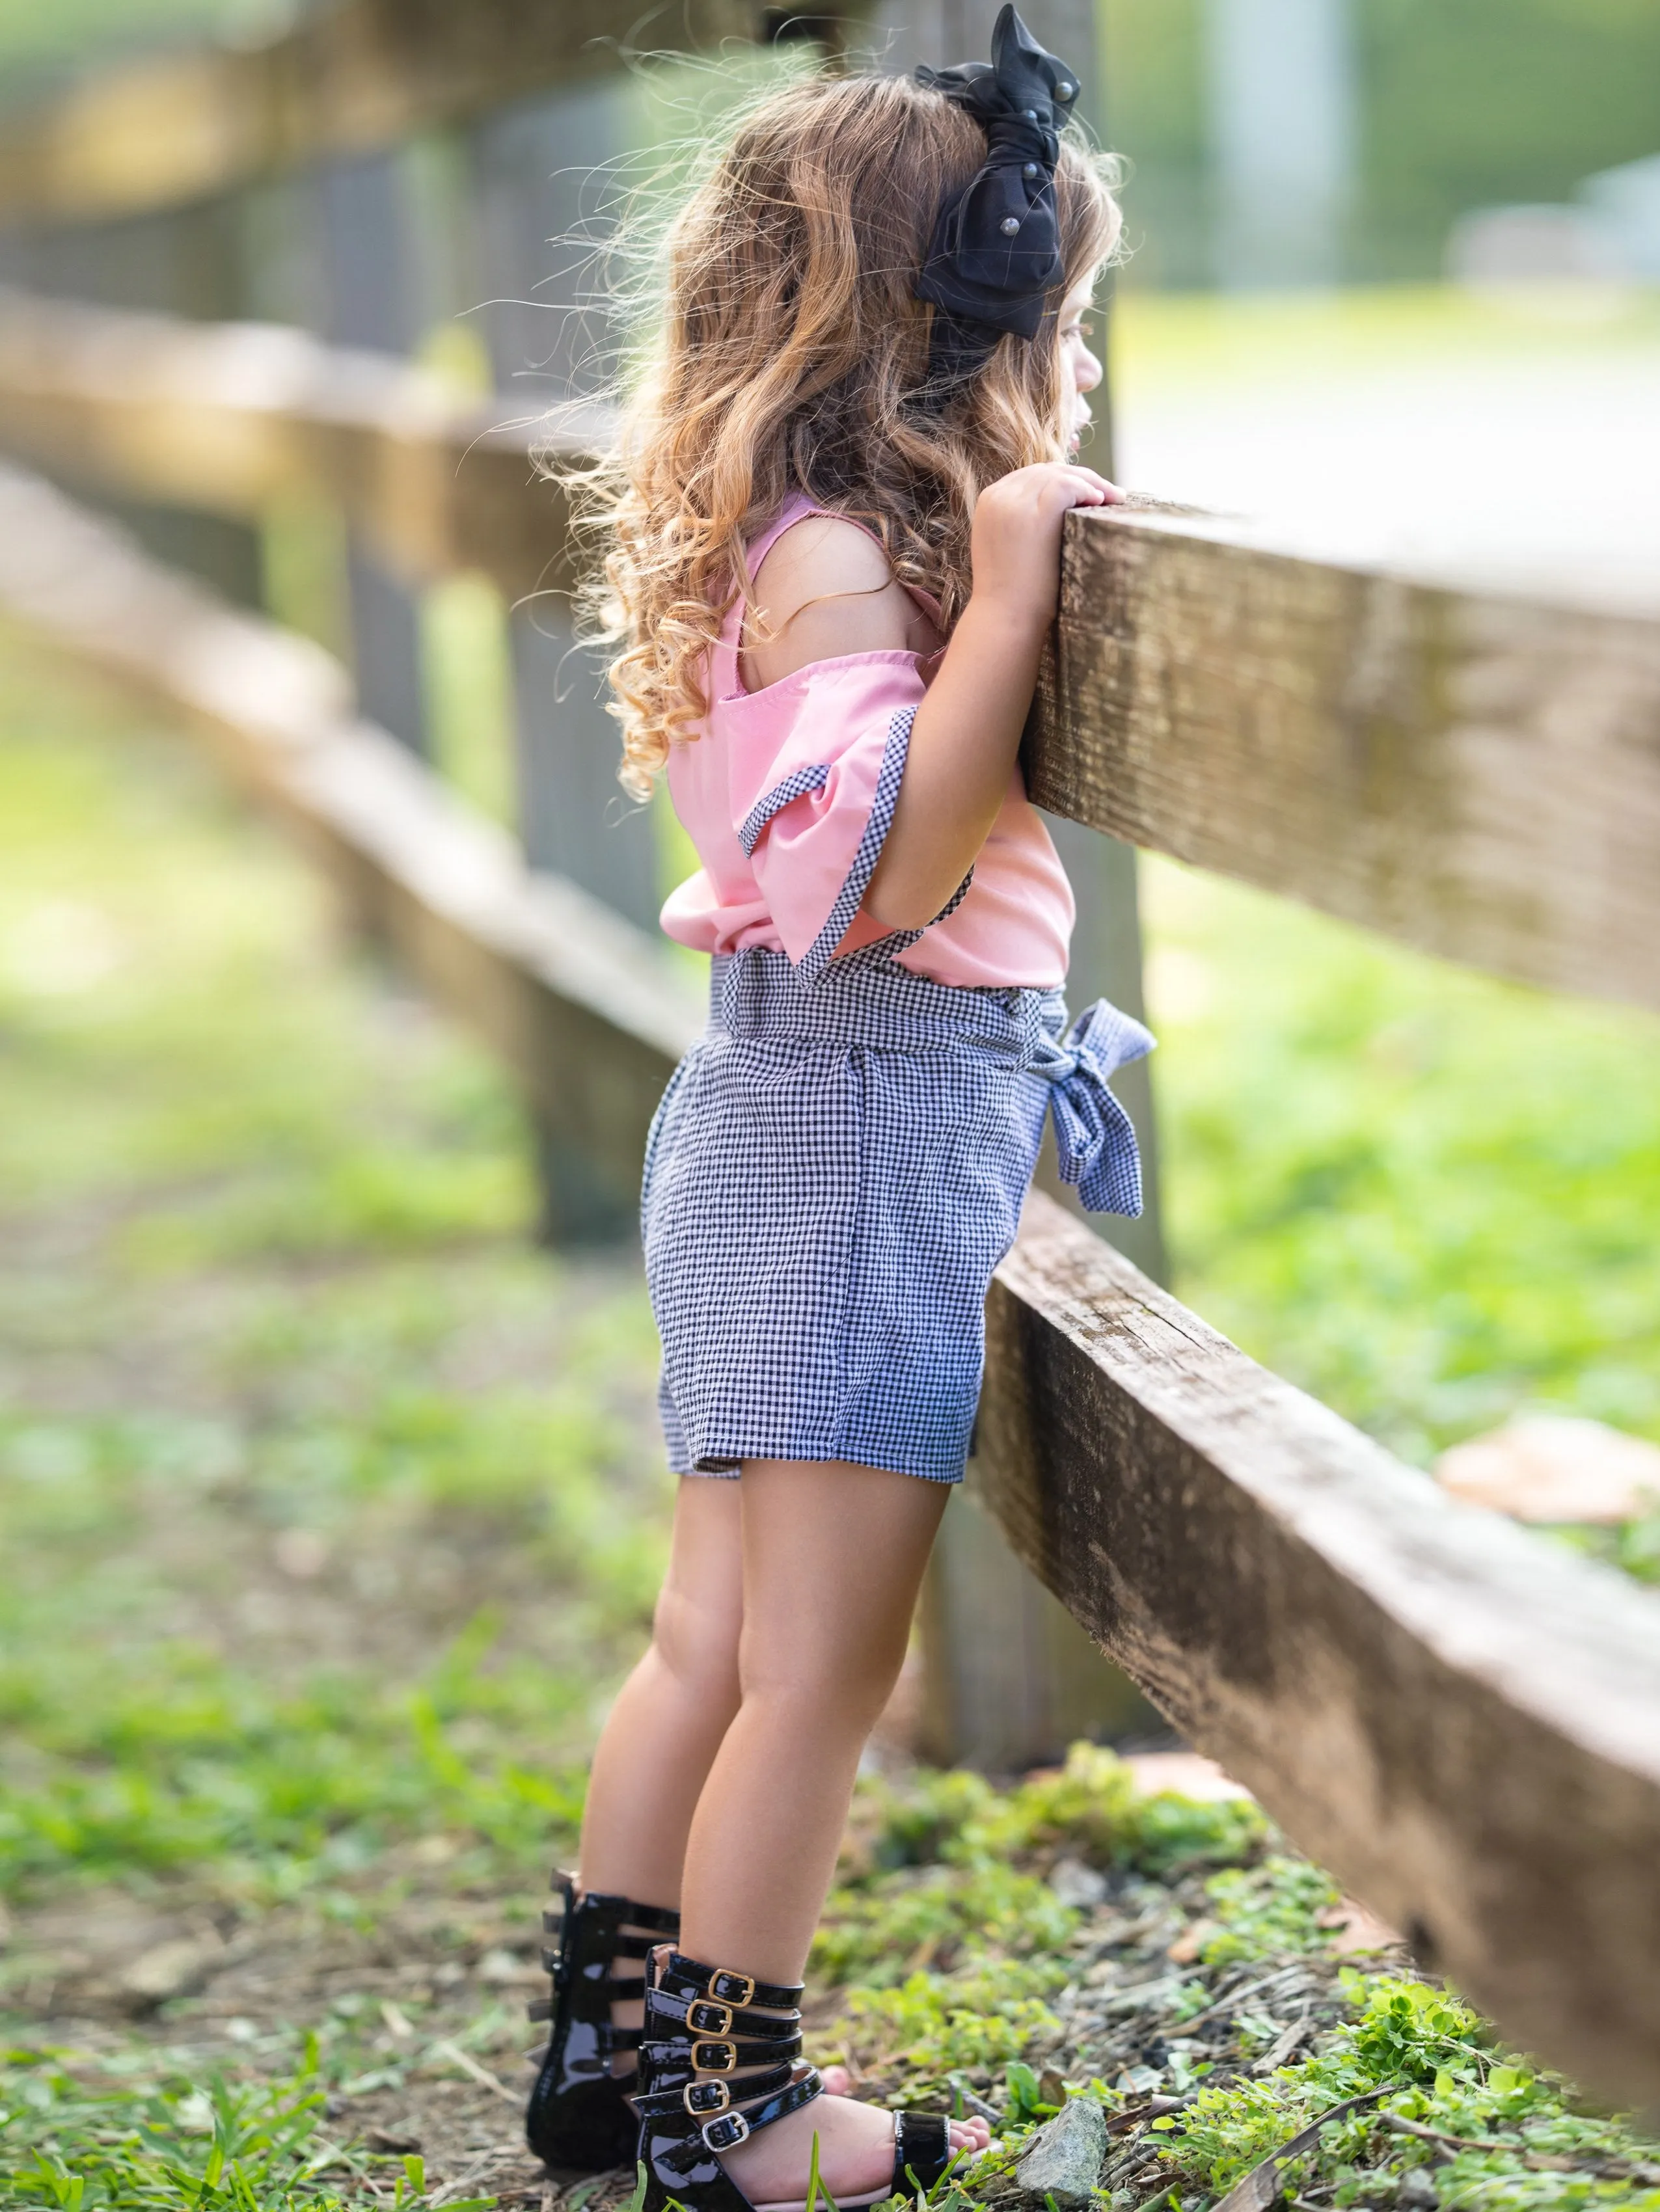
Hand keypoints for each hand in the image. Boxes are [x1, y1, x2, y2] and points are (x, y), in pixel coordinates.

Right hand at [968, 462, 1120, 635]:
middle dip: (1080, 477)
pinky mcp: (1035, 513)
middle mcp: (998, 496)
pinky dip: (1088, 490)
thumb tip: (1058, 512)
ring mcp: (1015, 503)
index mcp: (989, 502)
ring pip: (1060, 474)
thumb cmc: (1012, 595)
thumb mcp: (1009, 548)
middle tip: (1109, 493)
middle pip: (1046, 470)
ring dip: (1091, 483)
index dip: (1062, 479)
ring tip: (1114, 498)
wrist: (1005, 617)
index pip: (1030, 476)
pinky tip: (1102, 503)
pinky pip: (1067, 486)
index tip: (1086, 492)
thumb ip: (1023, 523)